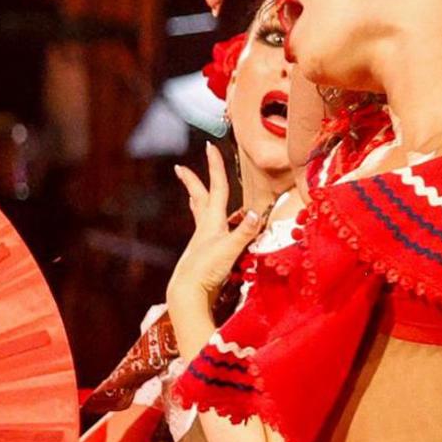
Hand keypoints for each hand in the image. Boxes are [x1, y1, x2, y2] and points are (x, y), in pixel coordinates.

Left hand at [167, 145, 273, 334]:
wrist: (187, 293)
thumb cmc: (206, 271)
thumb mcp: (229, 250)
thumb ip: (245, 232)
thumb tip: (259, 212)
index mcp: (212, 223)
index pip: (216, 189)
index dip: (215, 168)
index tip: (210, 147)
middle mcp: (205, 229)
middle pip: (200, 199)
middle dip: (193, 182)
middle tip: (181, 168)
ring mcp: (203, 242)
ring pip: (200, 215)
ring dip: (197, 201)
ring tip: (192, 194)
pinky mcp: (204, 256)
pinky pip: (206, 232)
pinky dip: (207, 224)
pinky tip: (208, 230)